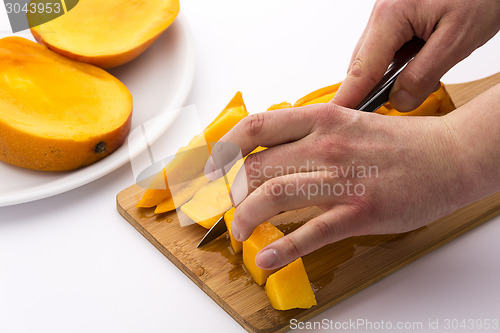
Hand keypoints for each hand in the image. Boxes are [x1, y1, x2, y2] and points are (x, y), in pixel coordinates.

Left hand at [205, 104, 470, 269]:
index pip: (254, 128)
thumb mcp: (349, 121)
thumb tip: (273, 149)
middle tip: (227, 206)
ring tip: (240, 232)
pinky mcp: (358, 212)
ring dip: (246, 218)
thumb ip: (311, 132)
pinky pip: (309, 233)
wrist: (448, 156)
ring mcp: (341, 179)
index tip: (212, 167)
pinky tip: (267, 257)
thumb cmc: (400, 142)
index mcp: (321, 119)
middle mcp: (325, 145)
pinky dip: (282, 248)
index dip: (223, 149)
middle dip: (231, 192)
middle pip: (255, 168)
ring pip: (272, 196)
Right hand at [333, 0, 499, 110]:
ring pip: (374, 58)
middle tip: (385, 112)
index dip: (348, 98)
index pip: (362, 70)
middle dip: (372, 90)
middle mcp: (383, 12)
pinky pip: (387, 49)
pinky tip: (418, 68)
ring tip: (414, 85)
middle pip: (362, 65)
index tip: (336, 119)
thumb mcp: (457, 39)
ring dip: (387, 78)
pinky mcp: (398, 17)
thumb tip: (399, 101)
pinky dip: (397, 66)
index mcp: (391, 15)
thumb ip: (424, 75)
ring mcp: (388, 14)